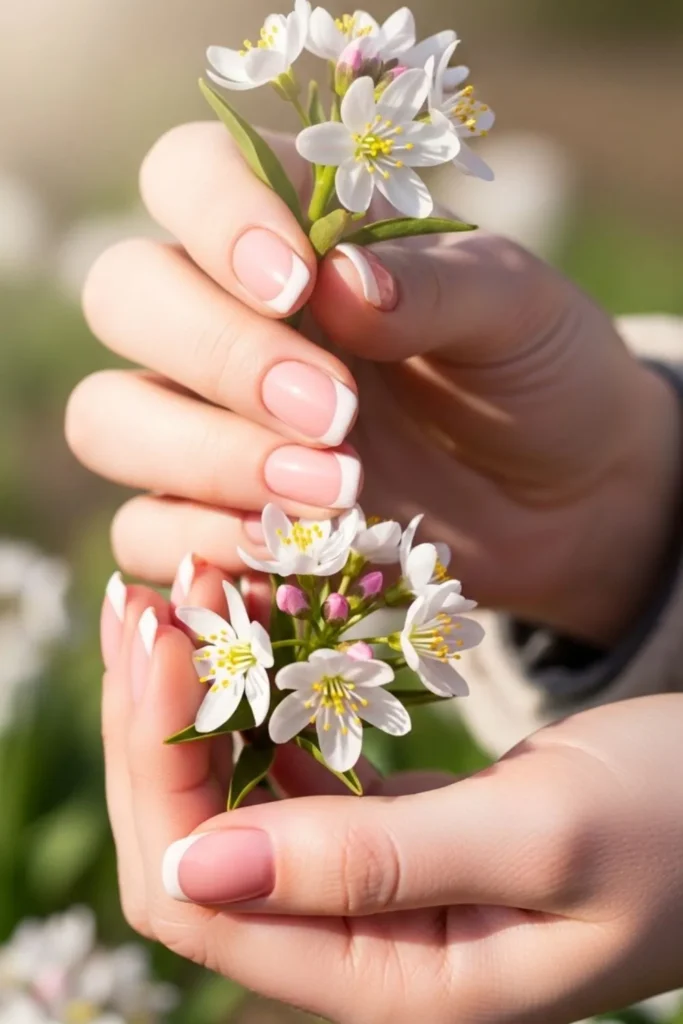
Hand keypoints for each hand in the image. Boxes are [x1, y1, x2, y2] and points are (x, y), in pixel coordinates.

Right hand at [67, 123, 680, 642]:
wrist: (568, 493)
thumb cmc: (537, 374)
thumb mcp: (516, 309)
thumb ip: (434, 285)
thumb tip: (340, 285)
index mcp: (293, 235)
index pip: (187, 177)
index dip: (216, 218)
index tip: (296, 283)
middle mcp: (230, 320)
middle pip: (126, 298)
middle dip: (220, 354)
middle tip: (336, 411)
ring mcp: (212, 425)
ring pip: (110, 417)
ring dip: (203, 454)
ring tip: (336, 488)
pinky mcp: (222, 519)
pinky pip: (145, 532)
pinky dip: (202, 544)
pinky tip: (294, 550)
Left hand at [102, 571, 682, 1023]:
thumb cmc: (675, 825)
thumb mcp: (540, 841)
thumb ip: (377, 866)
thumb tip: (189, 872)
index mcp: (383, 973)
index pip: (198, 897)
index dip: (154, 766)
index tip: (160, 636)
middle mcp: (356, 937)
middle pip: (190, 843)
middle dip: (155, 720)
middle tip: (150, 596)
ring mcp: (369, 879)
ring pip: (230, 799)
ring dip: (195, 700)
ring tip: (183, 595)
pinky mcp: (393, 824)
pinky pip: (293, 766)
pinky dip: (260, 697)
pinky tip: (254, 629)